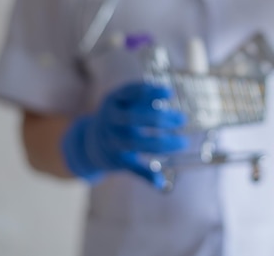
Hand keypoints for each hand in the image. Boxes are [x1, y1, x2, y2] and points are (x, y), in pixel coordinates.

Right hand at [62, 83, 187, 188]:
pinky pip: (133, 168)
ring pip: (136, 143)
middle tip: (182, 119)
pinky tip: (161, 182)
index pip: (130, 92)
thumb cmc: (120, 116)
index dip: (150, 91)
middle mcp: (111, 120)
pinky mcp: (116, 159)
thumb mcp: (126, 102)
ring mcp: (112, 140)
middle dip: (160, 119)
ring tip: (183, 142)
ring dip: (162, 144)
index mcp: (113, 101)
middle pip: (134, 118)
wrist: (91, 142)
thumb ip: (144, 99)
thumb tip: (170, 92)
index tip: (170, 92)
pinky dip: (148, 176)